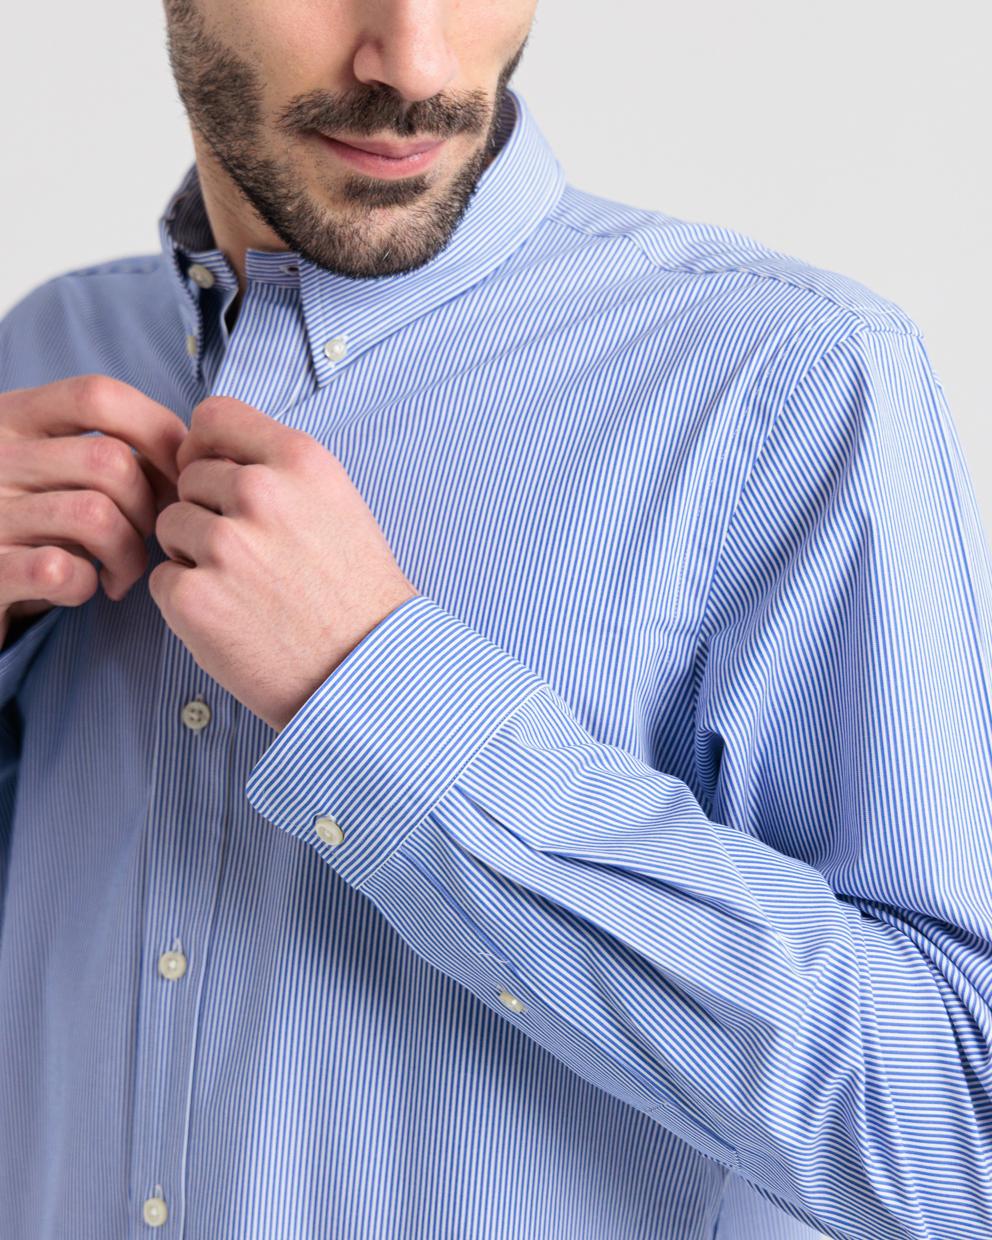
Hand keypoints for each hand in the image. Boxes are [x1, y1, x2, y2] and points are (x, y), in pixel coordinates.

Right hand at [0, 374, 187, 646]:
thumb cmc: (28, 518)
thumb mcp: (51, 465)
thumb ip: (108, 450)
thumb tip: (186, 455)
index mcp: (13, 416)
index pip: (99, 396)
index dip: (157, 430)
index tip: (178, 473)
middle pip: (110, 461)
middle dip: (149, 507)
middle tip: (146, 537)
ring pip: (96, 517)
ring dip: (129, 554)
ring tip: (121, 572)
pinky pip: (64, 570)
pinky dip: (88, 585)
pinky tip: (83, 587)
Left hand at [149, 395, 419, 731]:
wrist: (368, 669)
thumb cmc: (354, 593)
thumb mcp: (336, 503)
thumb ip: (277, 470)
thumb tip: (206, 452)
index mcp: (299, 461)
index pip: (214, 416)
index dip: (204, 446)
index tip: (211, 473)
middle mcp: (260, 493)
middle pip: (189, 477)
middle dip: (207, 511)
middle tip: (250, 556)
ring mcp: (224, 545)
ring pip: (170, 526)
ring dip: (194, 555)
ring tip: (245, 589)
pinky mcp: (194, 597)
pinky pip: (163, 579)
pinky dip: (187, 601)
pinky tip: (233, 618)